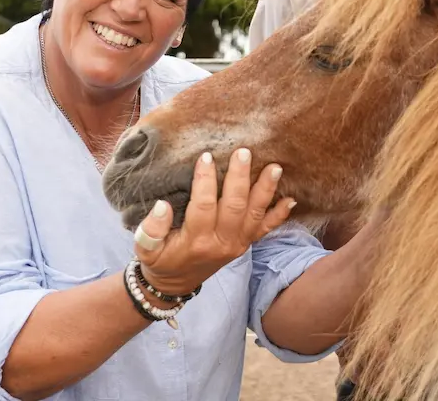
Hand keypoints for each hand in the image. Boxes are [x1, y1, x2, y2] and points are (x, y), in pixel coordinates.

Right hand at [132, 147, 294, 294]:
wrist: (175, 285)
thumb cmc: (160, 261)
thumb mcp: (146, 248)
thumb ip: (151, 228)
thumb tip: (162, 205)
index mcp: (196, 241)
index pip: (204, 206)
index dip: (205, 181)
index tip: (206, 156)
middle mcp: (221, 242)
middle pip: (235, 206)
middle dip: (240, 178)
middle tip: (244, 152)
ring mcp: (237, 243)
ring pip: (255, 214)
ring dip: (265, 190)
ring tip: (275, 168)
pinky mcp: (245, 244)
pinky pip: (266, 229)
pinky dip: (279, 215)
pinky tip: (291, 199)